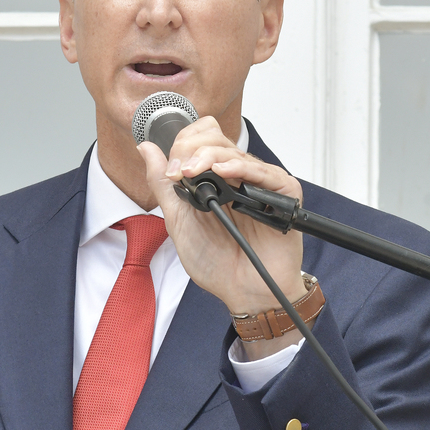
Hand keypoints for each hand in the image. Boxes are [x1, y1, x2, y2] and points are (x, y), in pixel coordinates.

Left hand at [138, 117, 305, 354]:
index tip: (173, 169)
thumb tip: (146, 148)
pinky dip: (242, 167)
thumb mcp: (178, 220)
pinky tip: (224, 172)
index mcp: (213, 178)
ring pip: (235, 151)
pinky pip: (265, 171)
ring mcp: (260, 183)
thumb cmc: (217, 262)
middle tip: (181, 171)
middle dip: (192, 148)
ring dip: (209, 156)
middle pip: (216, 137)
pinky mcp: (283, 193)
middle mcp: (237, 176)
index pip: (201, 138)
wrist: (244, 292)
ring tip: (194, 172)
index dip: (184, 145)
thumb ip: (163, 183)